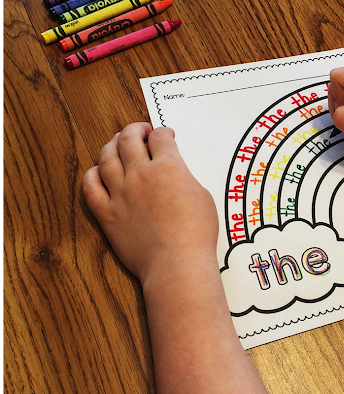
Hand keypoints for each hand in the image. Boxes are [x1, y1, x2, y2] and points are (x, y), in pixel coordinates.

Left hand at [82, 123, 218, 285]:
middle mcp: (141, 174)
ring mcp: (120, 193)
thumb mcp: (202, 196)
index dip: (163, 133)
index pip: (160, 138)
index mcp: (168, 167)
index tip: (165, 136)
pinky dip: (92, 174)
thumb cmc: (197, 233)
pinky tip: (98, 172)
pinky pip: (90, 187)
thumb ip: (184, 178)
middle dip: (135, 130)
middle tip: (140, 131)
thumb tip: (174, 174)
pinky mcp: (108, 213)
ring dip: (112, 145)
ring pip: (107, 157)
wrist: (177, 263)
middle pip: (129, 139)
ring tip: (117, 143)